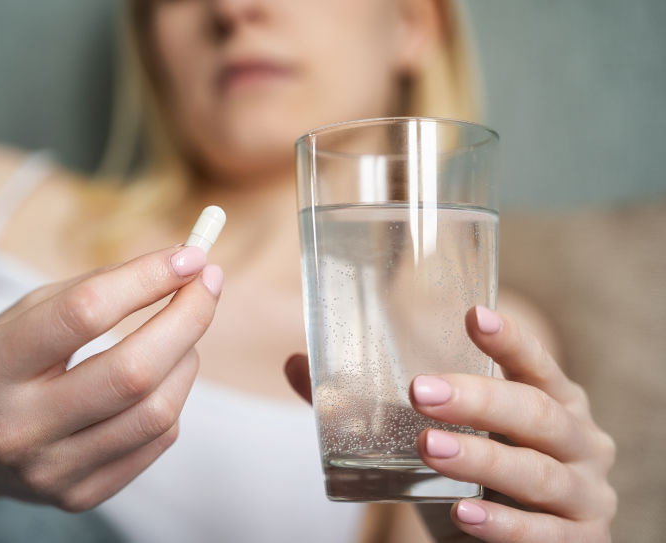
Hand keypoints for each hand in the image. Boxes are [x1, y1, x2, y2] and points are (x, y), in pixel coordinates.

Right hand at [0, 246, 221, 509]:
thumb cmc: (5, 362)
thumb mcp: (27, 312)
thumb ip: (99, 287)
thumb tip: (182, 266)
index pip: (84, 313)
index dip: (147, 278)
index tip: (189, 256)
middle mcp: (17, 426)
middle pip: (133, 371)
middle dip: (187, 318)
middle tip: (207, 285)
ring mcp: (50, 470)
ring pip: (157, 411)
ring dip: (187, 358)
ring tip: (182, 334)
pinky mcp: (79, 495)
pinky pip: (157, 440)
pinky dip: (174, 397)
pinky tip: (162, 377)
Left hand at [284, 306, 616, 542]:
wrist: (521, 542)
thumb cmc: (480, 475)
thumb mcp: (442, 433)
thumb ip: (373, 404)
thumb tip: (297, 364)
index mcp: (553, 401)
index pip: (536, 364)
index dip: (510, 340)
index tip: (473, 314)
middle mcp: (579, 441)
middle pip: (537, 413)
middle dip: (479, 400)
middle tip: (420, 391)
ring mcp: (584, 494)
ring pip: (536, 472)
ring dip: (481, 460)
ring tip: (428, 447)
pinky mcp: (577, 542)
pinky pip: (541, 535)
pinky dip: (502, 526)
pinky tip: (463, 515)